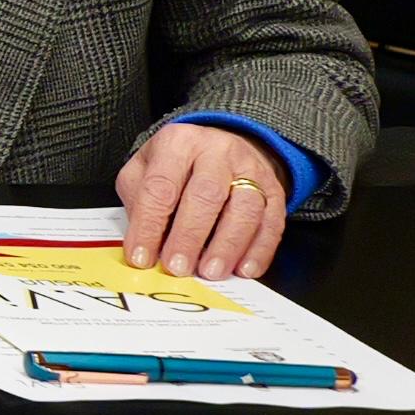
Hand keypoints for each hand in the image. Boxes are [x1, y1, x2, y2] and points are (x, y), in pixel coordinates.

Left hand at [119, 122, 288, 281]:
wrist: (221, 147)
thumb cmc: (176, 165)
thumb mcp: (143, 170)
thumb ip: (139, 202)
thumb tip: (143, 244)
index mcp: (177, 143)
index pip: (160, 187)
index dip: (149, 226)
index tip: (141, 257)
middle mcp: (217, 152)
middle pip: (206, 195)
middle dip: (190, 236)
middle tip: (178, 267)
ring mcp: (250, 169)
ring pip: (245, 208)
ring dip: (227, 246)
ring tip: (210, 271)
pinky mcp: (274, 190)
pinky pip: (272, 222)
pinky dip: (259, 250)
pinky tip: (244, 269)